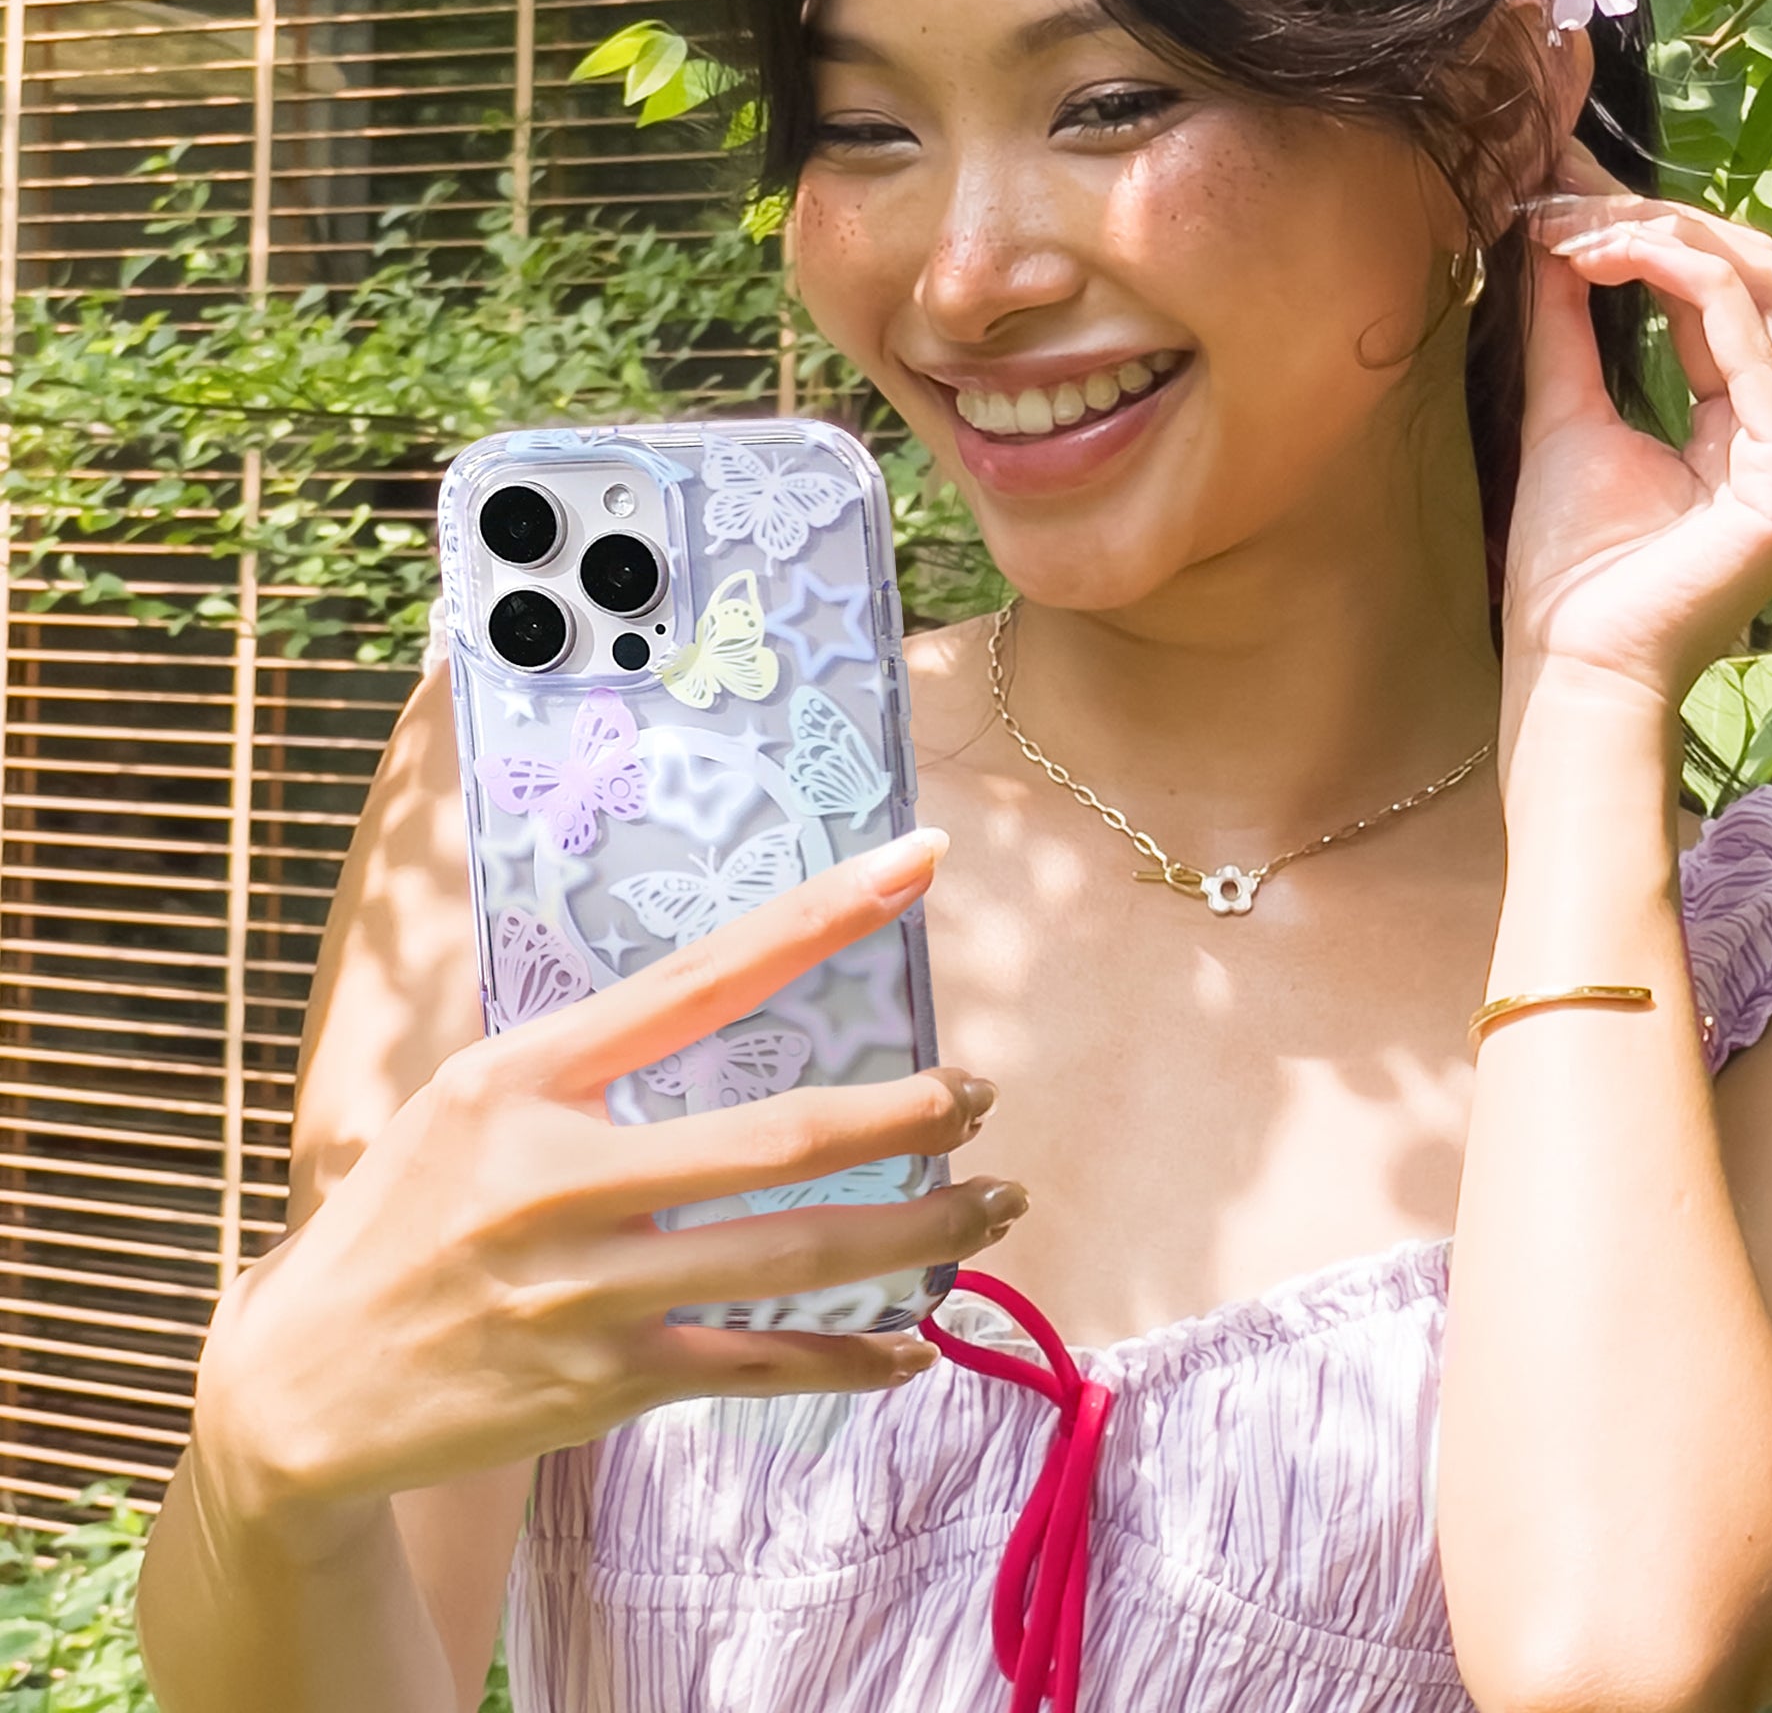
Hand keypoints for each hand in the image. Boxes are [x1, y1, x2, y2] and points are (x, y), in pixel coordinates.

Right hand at [192, 829, 1016, 1527]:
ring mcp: (587, 1290)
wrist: (296, 1389)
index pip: (704, 976)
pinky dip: (849, 1358)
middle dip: (909, 1117)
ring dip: (917, 1233)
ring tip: (995, 1206)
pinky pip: (760, 1368)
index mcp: (526, 1078)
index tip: (917, 862)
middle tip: (981, 1097)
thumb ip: (583, 1052)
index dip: (823, 917)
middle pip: (780, 1138)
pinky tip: (912, 1347)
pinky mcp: (603, 1387)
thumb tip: (719, 990)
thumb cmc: (397, 1218)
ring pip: (795, 1258)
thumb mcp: (464, 1096)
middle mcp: (560, 1177)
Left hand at [1503, 140, 1771, 709]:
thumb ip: (1569, 333)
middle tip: (1565, 197)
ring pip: (1764, 288)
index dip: (1654, 234)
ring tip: (1573, 227)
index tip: (1565, 201)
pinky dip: (1672, 280)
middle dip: (1660, 222)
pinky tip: (1599, 257)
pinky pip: (1746, 337)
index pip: (1734, 298)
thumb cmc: (1571, 573)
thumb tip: (1553, 242)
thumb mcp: (1568, 421)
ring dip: (1661, 240)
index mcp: (1766, 431)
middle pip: (1762, 277)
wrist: (1572, 667)